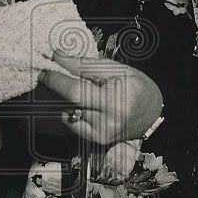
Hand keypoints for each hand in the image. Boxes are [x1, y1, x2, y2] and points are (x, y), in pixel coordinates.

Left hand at [38, 52, 162, 144]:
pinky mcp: (96, 140)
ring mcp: (101, 133)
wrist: (151, 112)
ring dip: (63, 97)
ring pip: (69, 110)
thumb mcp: (115, 69)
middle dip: (55, 83)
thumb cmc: (135, 85)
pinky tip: (80, 104)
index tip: (45, 63)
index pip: (76, 89)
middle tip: (47, 71)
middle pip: (70, 100)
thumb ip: (85, 65)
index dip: (57, 76)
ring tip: (71, 86)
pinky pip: (72, 123)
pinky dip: (70, 111)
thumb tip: (58, 56)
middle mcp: (107, 121)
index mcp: (114, 100)